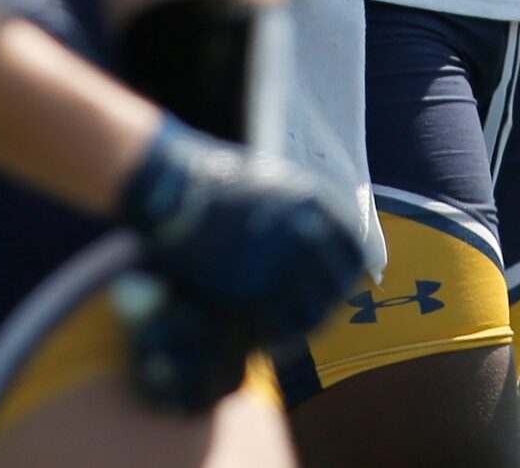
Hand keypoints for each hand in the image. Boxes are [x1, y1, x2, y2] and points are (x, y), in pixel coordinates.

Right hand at [114, 120, 362, 411]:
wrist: (166, 190)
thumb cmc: (211, 184)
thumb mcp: (269, 180)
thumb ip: (302, 211)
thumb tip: (326, 240)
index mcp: (316, 203)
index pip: (352, 253)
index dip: (342, 275)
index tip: (329, 288)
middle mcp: (308, 233)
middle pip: (335, 288)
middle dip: (320, 303)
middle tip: (302, 316)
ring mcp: (283, 263)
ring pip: (309, 313)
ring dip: (297, 325)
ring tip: (278, 330)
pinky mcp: (254, 291)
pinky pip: (277, 328)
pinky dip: (273, 339)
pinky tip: (260, 339)